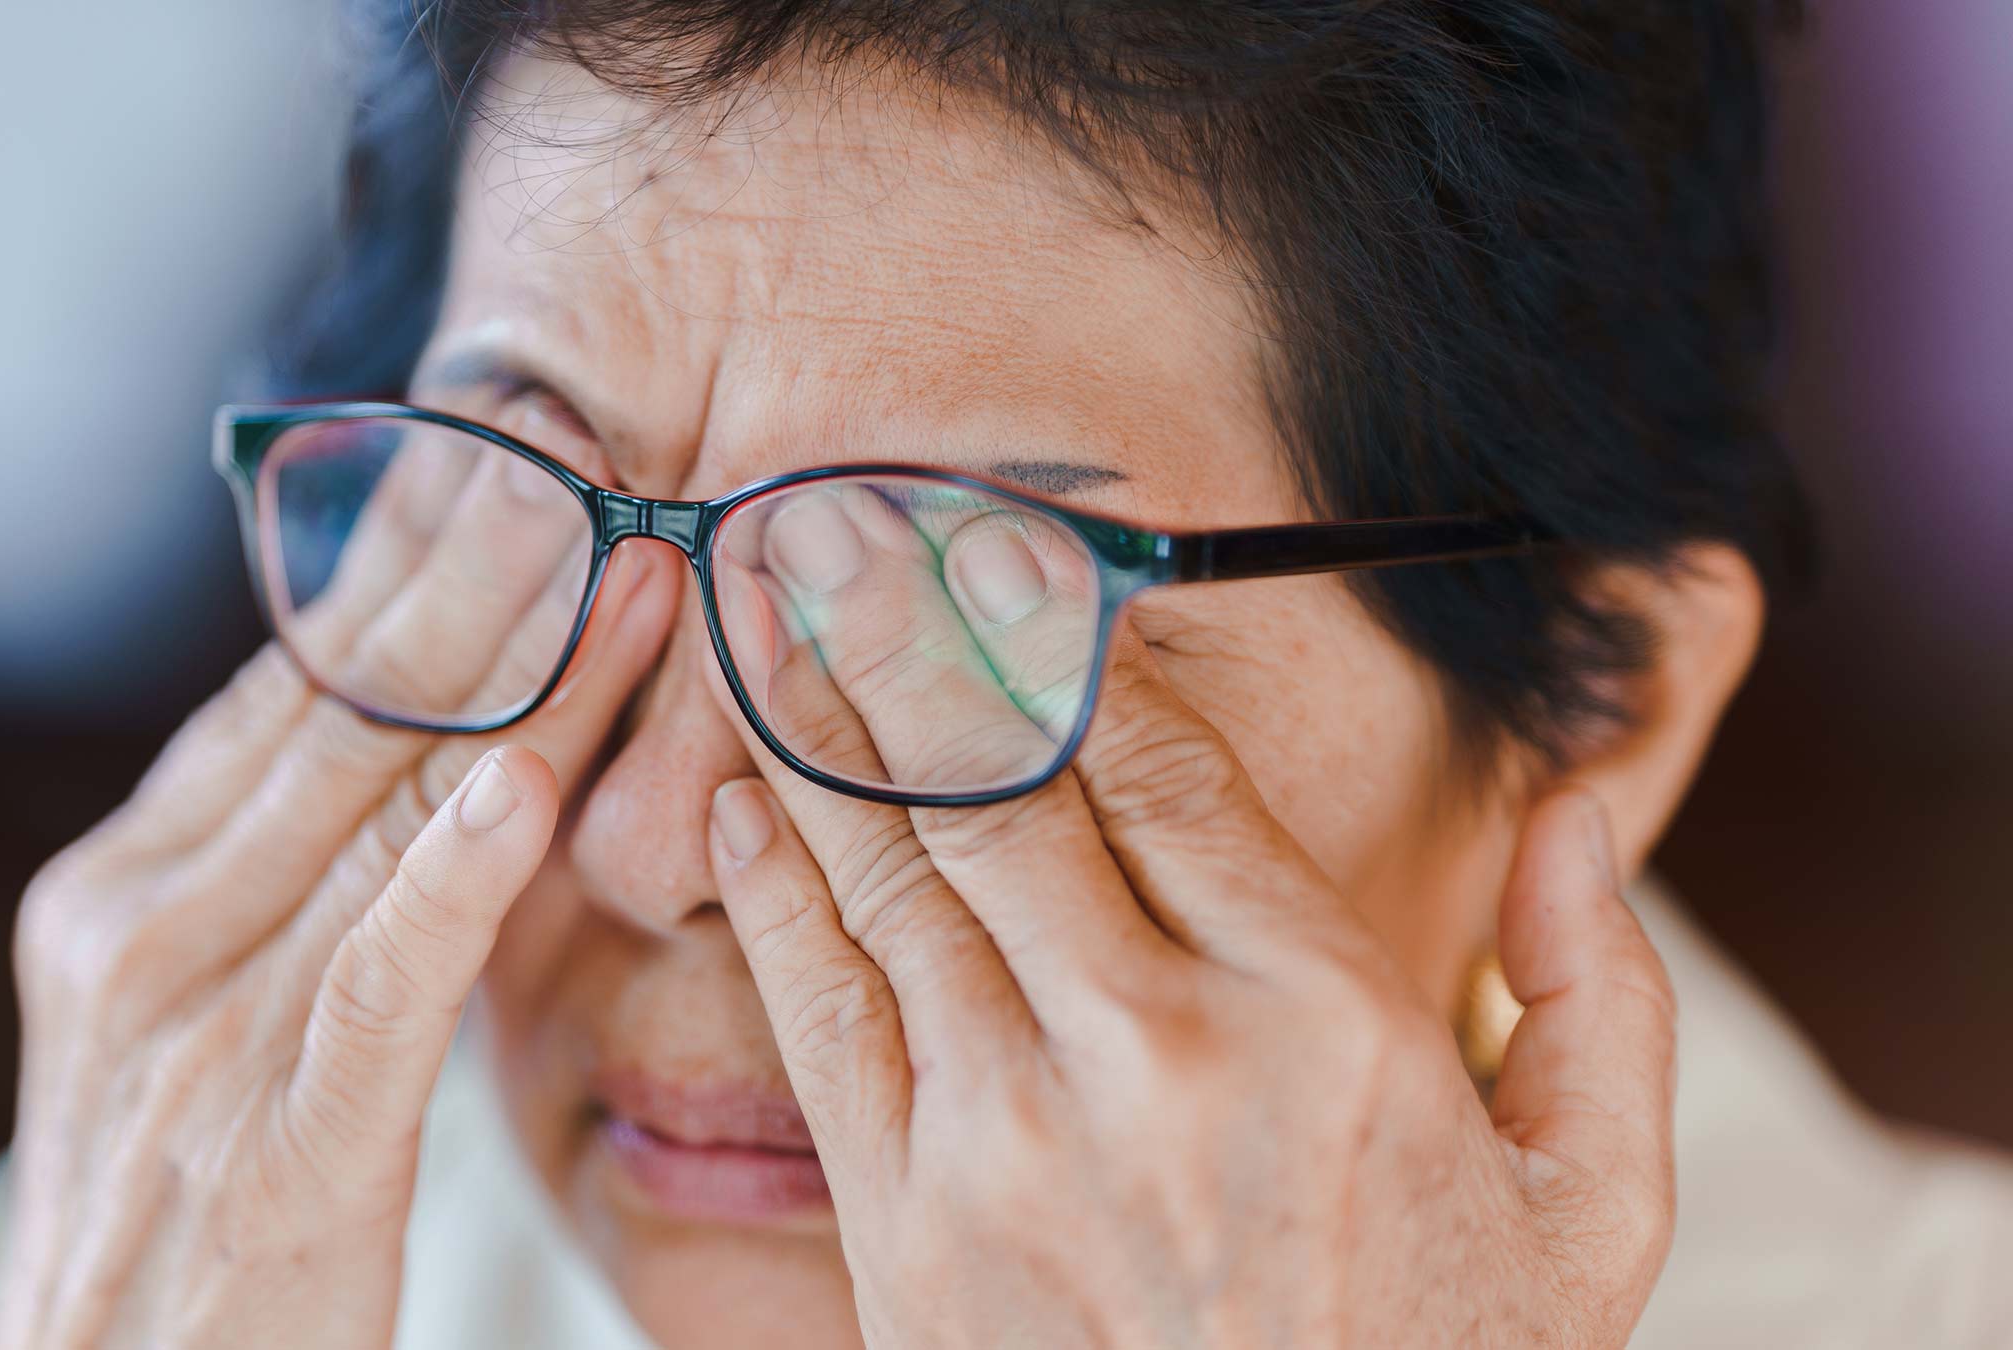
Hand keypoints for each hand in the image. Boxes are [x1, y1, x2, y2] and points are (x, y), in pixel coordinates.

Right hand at [0, 451, 679, 1347]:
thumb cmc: (182, 1212)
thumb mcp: (195, 1013)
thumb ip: (278, 881)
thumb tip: (403, 744)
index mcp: (127, 888)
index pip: (293, 687)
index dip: (410, 560)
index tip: (518, 450)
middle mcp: (146, 932)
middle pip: (349, 717)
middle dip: (481, 574)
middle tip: (592, 442)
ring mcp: (203, 1036)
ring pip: (386, 817)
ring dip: (517, 683)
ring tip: (621, 559)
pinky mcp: (282, 1148)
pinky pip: (376, 987)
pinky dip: (447, 882)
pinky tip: (523, 788)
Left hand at [702, 494, 1676, 1347]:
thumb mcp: (1592, 1211)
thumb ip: (1604, 998)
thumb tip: (1565, 820)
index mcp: (1326, 1022)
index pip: (1170, 773)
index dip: (1073, 643)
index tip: (1009, 549)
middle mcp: (1153, 1053)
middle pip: (1000, 786)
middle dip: (905, 633)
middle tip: (831, 519)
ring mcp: (1008, 1137)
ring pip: (892, 876)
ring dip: (819, 726)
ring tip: (763, 608)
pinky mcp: (907, 1222)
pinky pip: (823, 1017)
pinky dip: (774, 897)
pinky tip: (742, 803)